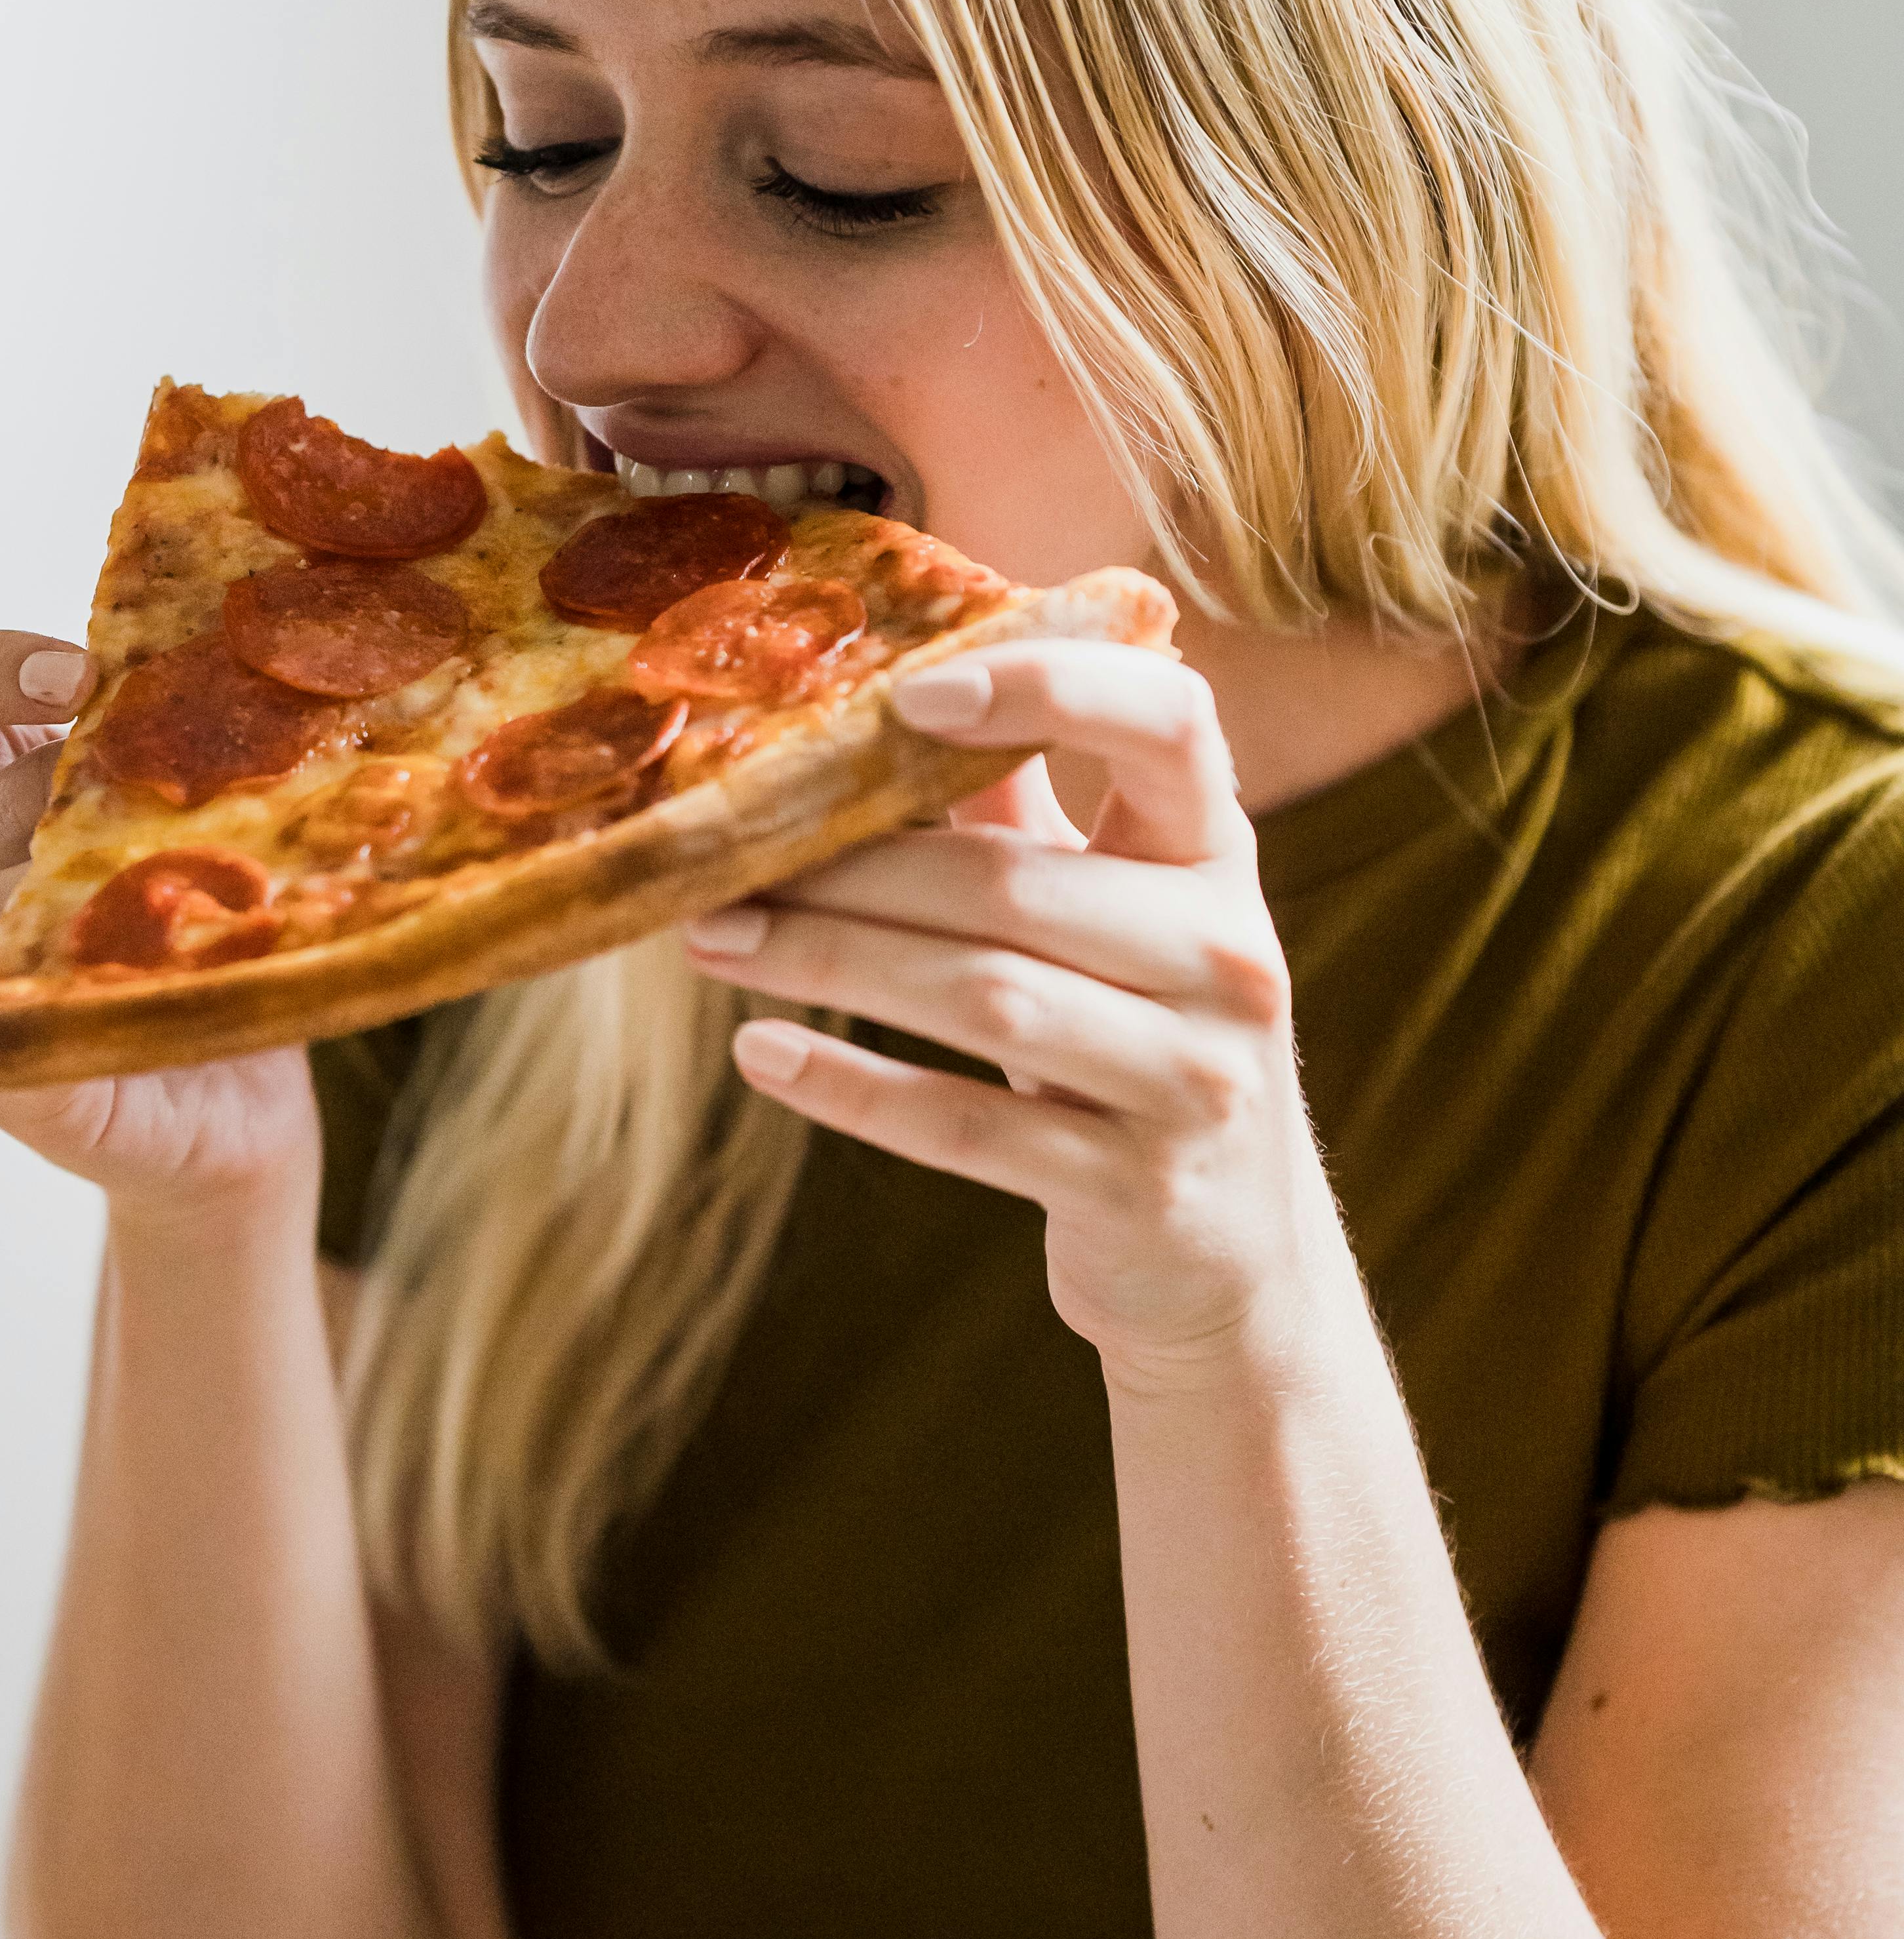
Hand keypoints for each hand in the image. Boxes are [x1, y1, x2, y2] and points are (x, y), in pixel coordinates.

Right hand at [0, 612, 318, 1220]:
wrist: (241, 1070)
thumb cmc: (204, 901)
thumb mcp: (178, 778)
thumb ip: (158, 712)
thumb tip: (198, 660)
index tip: (80, 680)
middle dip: (92, 793)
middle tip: (198, 817)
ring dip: (91, 894)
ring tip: (199, 901)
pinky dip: (82, 979)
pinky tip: (160, 970)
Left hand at [682, 637, 1345, 1392]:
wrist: (1229, 1251)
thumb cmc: (1133, 1032)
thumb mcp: (1107, 905)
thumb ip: (1013, 802)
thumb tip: (863, 694)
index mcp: (1215, 852)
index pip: (1167, 722)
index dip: (1046, 687)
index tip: (910, 691)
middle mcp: (1226, 955)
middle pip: (1013, 883)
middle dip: (849, 866)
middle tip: (720, 852)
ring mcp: (1195, 1079)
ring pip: (983, 997)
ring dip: (828, 959)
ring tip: (709, 937)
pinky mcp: (1139, 1190)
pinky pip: (968, 1129)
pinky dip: (853, 1087)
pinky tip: (761, 1054)